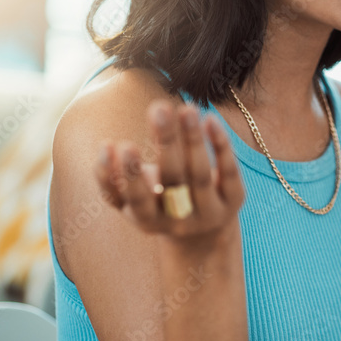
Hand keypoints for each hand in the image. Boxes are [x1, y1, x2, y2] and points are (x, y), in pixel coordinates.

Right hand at [94, 100, 245, 253]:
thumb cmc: (159, 203)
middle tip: (158, 108)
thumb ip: (114, 178)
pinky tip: (210, 119)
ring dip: (193, 138)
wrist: (203, 234)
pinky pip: (229, 171)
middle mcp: (180, 220)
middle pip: (173, 179)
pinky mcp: (234, 201)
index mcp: (148, 220)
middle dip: (165, 143)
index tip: (120, 144)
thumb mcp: (133, 199)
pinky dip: (220, 145)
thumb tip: (105, 148)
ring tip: (186, 107)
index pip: (137, 199)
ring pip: (200, 173)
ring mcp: (209, 212)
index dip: (129, 175)